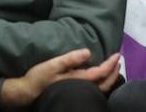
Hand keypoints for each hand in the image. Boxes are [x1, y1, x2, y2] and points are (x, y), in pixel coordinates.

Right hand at [0, 50, 121, 107]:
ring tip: (113, 67)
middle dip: (114, 72)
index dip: (111, 64)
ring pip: (100, 89)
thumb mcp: (52, 65)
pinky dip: (101, 82)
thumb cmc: (39, 78)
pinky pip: (93, 90)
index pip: (101, 73)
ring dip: (109, 78)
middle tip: (119, 61)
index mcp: (78, 81)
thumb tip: (88, 52)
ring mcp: (77, 92)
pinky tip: (100, 76)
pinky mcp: (73, 93)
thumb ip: (70, 59)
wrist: (26, 92)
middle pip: (104, 84)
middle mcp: (80, 88)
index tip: (117, 54)